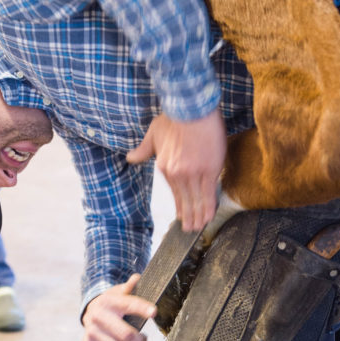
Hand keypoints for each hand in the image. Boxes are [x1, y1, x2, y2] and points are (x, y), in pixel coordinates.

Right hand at [82, 275, 155, 340]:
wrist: (91, 311)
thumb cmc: (112, 303)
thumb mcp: (120, 292)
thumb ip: (130, 287)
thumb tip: (137, 278)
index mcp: (108, 301)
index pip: (128, 304)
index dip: (142, 308)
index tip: (154, 312)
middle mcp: (97, 315)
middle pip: (126, 334)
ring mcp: (91, 330)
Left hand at [127, 108, 225, 230]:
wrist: (191, 111)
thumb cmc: (174, 118)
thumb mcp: (153, 133)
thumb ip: (143, 149)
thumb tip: (130, 158)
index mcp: (164, 167)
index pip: (174, 191)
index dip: (179, 205)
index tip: (180, 215)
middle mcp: (177, 174)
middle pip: (184, 200)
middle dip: (187, 216)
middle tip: (190, 229)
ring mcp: (193, 174)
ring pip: (196, 200)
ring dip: (198, 216)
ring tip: (199, 227)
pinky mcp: (208, 171)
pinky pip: (208, 194)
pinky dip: (208, 207)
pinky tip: (209, 217)